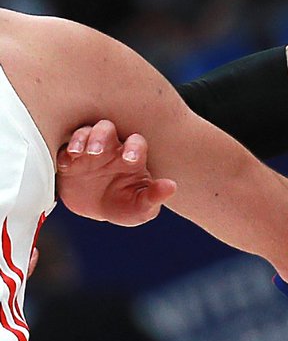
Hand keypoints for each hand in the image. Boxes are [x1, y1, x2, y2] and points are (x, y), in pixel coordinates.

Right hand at [56, 120, 176, 226]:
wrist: (97, 212)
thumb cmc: (124, 206)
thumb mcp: (141, 207)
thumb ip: (154, 196)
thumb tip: (171, 186)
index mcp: (131, 157)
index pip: (136, 143)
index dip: (134, 147)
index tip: (129, 160)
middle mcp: (110, 149)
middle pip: (107, 129)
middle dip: (102, 136)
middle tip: (96, 152)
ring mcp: (87, 151)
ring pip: (84, 133)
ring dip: (80, 140)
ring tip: (77, 153)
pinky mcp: (67, 159)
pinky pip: (62, 148)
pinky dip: (62, 153)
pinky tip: (64, 163)